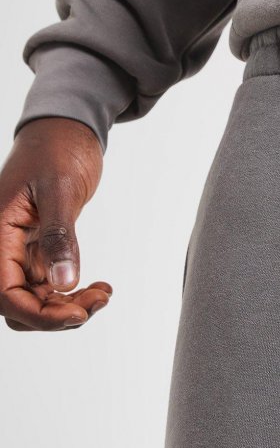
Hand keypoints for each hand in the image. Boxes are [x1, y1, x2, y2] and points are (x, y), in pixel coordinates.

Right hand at [0, 118, 111, 331]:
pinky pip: (48, 289)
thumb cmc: (56, 150)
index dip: (40, 314)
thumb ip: (59, 236)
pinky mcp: (38, 252)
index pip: (5, 294)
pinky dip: (72, 295)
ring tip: (102, 293)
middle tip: (98, 298)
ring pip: (34, 302)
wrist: (64, 132)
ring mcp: (20, 252)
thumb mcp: (59, 189)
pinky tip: (98, 286)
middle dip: (57, 315)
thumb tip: (64, 283)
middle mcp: (3, 247)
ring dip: (67, 309)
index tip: (80, 312)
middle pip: (17, 306)